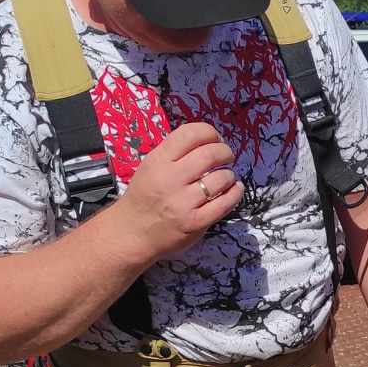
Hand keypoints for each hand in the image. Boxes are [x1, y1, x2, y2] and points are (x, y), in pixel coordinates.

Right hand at [109, 123, 243, 263]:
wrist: (132, 233)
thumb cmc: (145, 197)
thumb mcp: (150, 167)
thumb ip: (175, 153)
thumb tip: (210, 141)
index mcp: (158, 161)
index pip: (190, 133)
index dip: (210, 133)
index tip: (215, 140)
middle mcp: (170, 179)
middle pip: (210, 154)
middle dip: (225, 152)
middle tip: (226, 157)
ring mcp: (183, 202)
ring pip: (221, 178)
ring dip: (229, 175)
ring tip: (226, 177)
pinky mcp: (196, 222)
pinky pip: (225, 203)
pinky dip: (235, 193)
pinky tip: (234, 189)